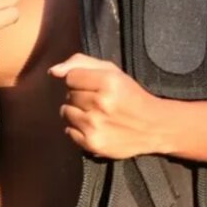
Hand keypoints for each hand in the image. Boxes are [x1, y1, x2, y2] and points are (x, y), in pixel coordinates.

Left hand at [48, 53, 162, 158]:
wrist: (154, 127)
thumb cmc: (130, 96)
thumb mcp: (113, 72)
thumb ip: (81, 63)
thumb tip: (53, 71)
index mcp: (108, 81)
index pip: (70, 77)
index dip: (80, 81)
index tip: (95, 87)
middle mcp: (100, 103)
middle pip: (68, 95)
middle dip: (80, 96)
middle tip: (99, 102)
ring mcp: (95, 125)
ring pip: (65, 112)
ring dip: (77, 112)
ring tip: (96, 114)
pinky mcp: (92, 143)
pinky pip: (69, 131)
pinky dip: (78, 129)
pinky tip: (94, 127)